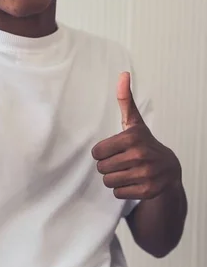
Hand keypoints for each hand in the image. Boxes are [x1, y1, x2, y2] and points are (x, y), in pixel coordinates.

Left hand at [92, 72, 181, 199]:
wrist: (169, 169)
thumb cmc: (144, 144)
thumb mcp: (134, 122)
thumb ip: (125, 99)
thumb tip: (123, 73)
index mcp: (132, 137)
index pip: (97, 152)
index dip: (102, 153)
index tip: (114, 151)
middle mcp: (140, 155)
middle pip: (101, 168)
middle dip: (108, 166)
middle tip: (121, 162)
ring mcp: (145, 174)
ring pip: (108, 182)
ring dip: (114, 179)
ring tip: (127, 171)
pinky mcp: (147, 190)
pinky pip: (118, 193)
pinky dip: (123, 190)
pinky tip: (133, 182)